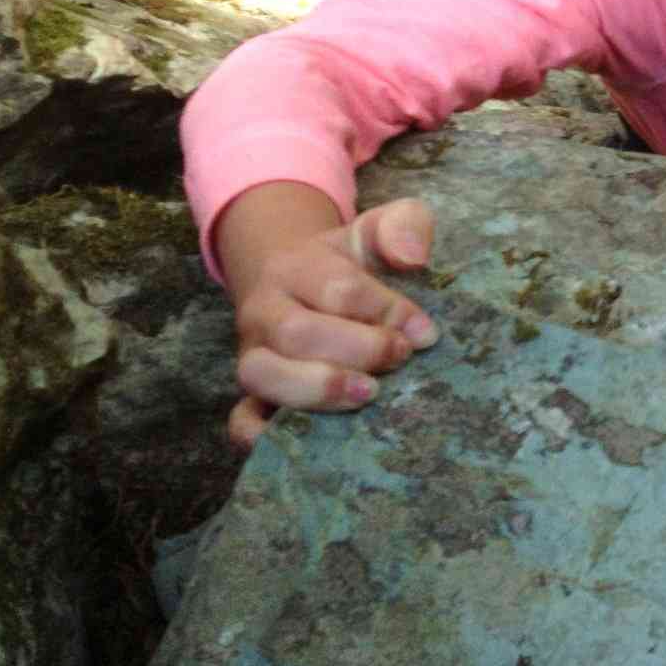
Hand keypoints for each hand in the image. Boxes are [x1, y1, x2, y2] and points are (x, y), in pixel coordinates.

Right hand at [227, 197, 439, 449]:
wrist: (296, 276)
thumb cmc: (349, 261)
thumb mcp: (377, 231)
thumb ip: (403, 225)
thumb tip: (413, 256)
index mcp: (295, 267)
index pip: (338, 288)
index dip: (385, 311)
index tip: (423, 332)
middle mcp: (264, 311)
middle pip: (296, 333)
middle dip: (356, 349)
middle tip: (400, 357)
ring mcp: (252, 355)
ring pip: (262, 374)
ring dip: (317, 389)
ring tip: (367, 394)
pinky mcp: (251, 396)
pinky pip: (241, 421)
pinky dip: (265, 435)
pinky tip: (313, 440)